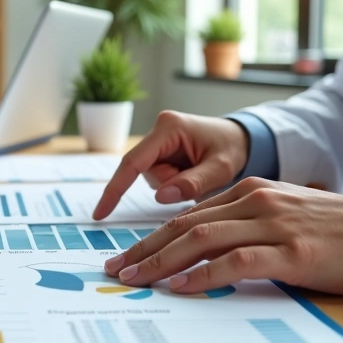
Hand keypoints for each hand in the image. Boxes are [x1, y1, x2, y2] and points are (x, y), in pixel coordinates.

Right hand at [93, 111, 250, 219]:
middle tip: (198, 179)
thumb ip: (193, 183)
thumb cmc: (233, 148)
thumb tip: (161, 196)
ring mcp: (157, 140)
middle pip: (145, 172)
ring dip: (173, 184)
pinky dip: (174, 182)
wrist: (241, 139)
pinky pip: (158, 176)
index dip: (115, 189)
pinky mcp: (160, 150)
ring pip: (152, 178)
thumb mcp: (221, 168)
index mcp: (169, 128)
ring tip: (198, 173)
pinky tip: (191, 173)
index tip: (100, 214)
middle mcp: (158, 130)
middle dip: (169, 184)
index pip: (132, 162)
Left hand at [104, 178, 342, 296]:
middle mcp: (257, 201)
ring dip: (161, 261)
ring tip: (135, 280)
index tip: (126, 258)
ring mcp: (274, 225)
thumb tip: (205, 258)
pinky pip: (235, 261)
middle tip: (115, 272)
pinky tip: (181, 287)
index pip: (188, 215)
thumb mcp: (285, 221)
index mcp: (252, 192)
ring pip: (201, 239)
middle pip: (184, 225)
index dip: (152, 237)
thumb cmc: (339, 235)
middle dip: (144, 249)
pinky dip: (203, 274)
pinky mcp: (292, 252)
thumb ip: (248, 231)